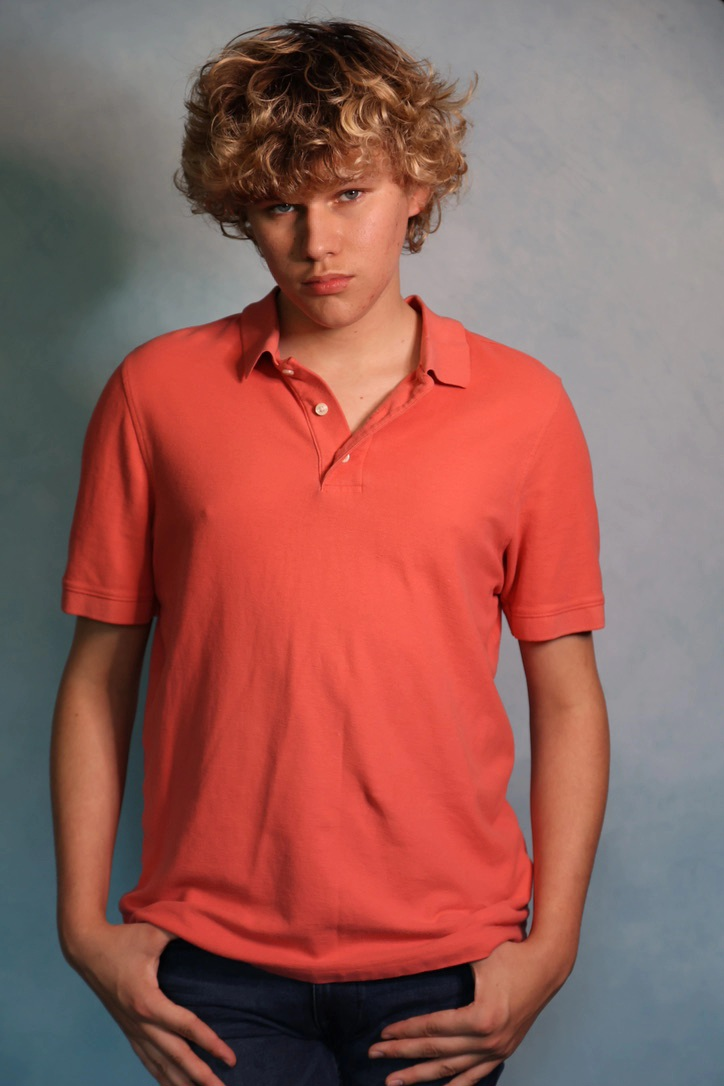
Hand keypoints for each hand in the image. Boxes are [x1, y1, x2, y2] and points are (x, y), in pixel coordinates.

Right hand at [66, 920, 236, 1085]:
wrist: (86, 948)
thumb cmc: (123, 939)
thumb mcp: (154, 931)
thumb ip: (183, 931)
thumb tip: (210, 926)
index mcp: (147, 1001)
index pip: (186, 1027)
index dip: (210, 1043)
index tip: (230, 1058)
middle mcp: (139, 1022)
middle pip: (174, 1056)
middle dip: (199, 1075)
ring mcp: (131, 1028)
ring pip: (159, 1064)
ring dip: (180, 1082)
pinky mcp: (127, 1029)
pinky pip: (146, 1059)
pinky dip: (161, 1075)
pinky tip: (172, 1085)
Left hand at [367, 938, 571, 1085]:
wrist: (547, 965)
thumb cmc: (511, 954)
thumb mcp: (478, 953)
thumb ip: (449, 956)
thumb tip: (416, 953)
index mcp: (480, 1017)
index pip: (433, 1028)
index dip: (405, 1031)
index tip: (382, 1035)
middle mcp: (489, 1040)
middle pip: (437, 1051)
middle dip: (402, 1054)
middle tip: (374, 1056)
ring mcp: (498, 1050)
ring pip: (452, 1069)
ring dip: (421, 1076)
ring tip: (394, 1082)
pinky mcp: (504, 1051)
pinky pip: (476, 1074)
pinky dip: (456, 1084)